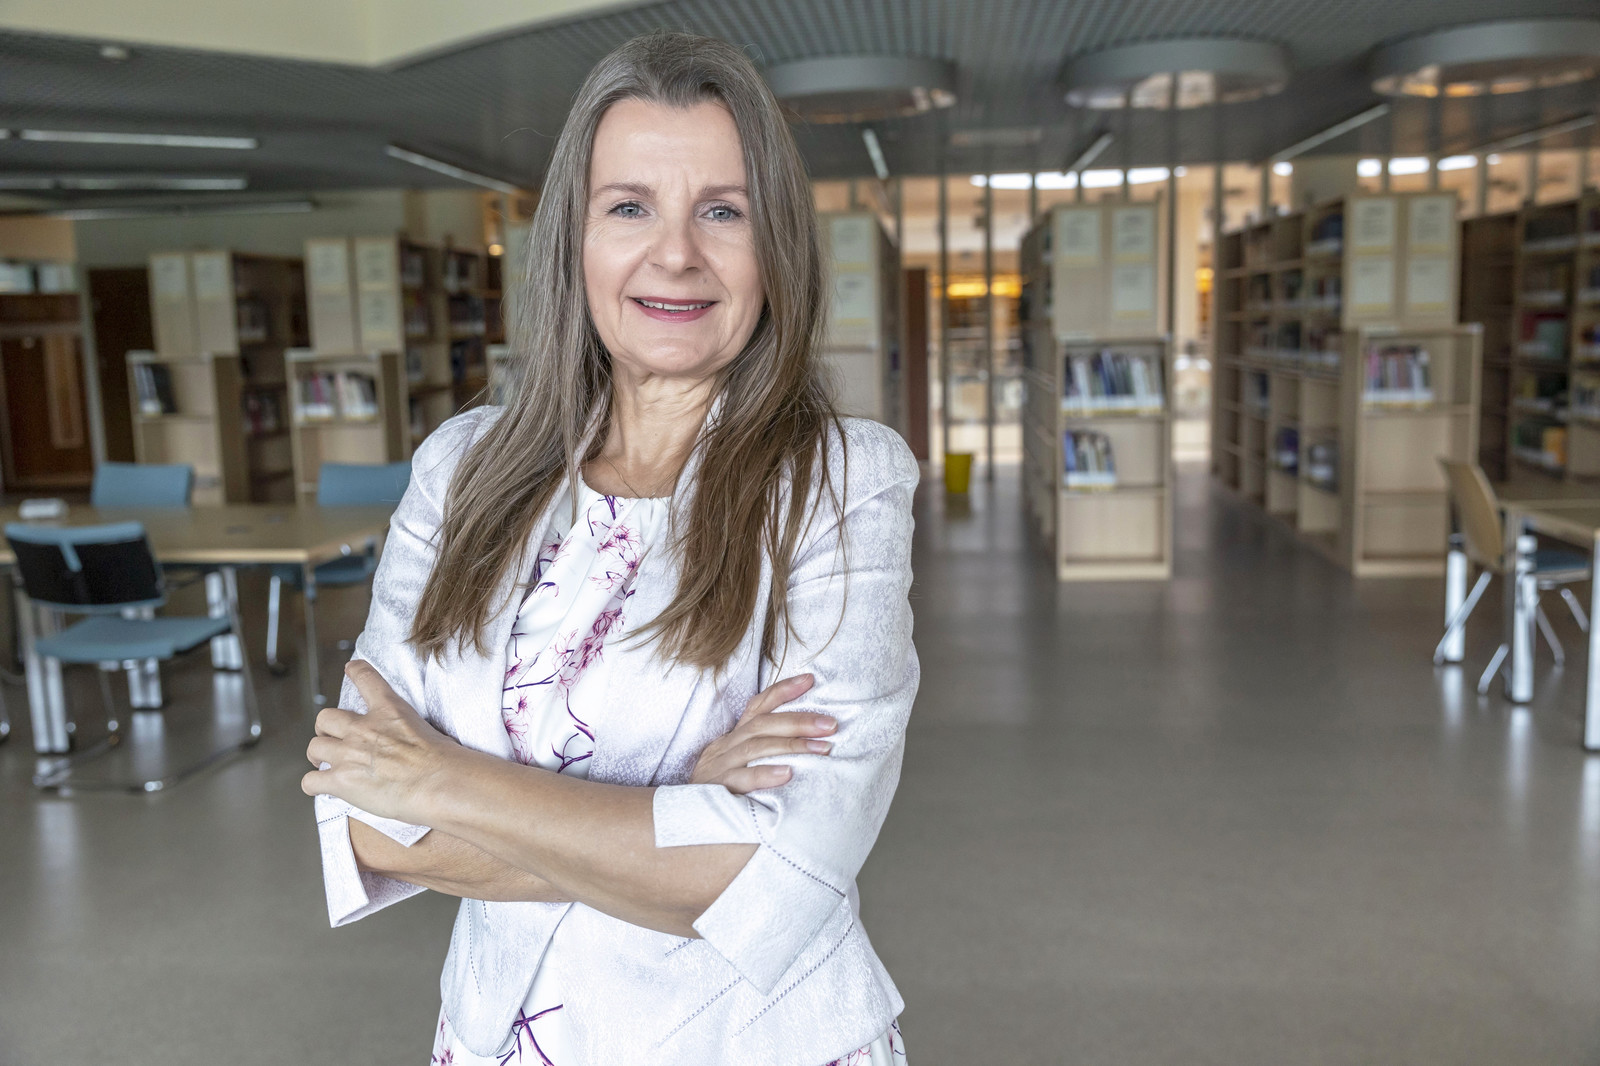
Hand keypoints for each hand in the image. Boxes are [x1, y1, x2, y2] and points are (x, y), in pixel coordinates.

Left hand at [300, 660, 465, 824]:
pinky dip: (314, 785)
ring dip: (319, 756)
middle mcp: (363, 728)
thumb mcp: (430, 729)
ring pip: (314, 747)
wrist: (438, 782)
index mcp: (388, 710)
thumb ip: (411, 730)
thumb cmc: (442, 761)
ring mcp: (348, 754)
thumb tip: (412, 745)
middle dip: (325, 728)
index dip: (356, 671)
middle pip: (325, 718)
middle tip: (333, 738)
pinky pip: (311, 781)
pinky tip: (323, 788)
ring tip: (324, 764)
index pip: (366, 678)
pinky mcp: (341, 781)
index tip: (351, 668)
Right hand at [690, 674, 834, 793]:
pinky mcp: (716, 789)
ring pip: (756, 747)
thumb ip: (762, 754)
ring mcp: (719, 766)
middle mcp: (726, 747)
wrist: (679, 820)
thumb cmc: (719, 793)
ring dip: (792, 745)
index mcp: (733, 738)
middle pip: (763, 725)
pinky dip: (764, 774)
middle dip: (799, 721)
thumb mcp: (738, 767)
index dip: (783, 691)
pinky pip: (741, 779)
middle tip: (831, 724)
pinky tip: (788, 774)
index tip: (810, 679)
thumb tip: (806, 744)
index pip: (758, 706)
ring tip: (821, 748)